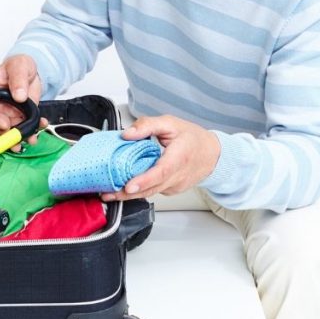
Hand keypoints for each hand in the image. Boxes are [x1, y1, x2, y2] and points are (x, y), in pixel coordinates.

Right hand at [0, 55, 44, 147]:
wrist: (32, 71)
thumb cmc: (19, 65)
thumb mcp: (19, 66)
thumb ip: (18, 79)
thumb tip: (19, 95)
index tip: (4, 124)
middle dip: (5, 135)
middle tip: (15, 140)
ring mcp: (8, 113)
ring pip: (10, 130)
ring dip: (18, 137)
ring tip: (29, 140)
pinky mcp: (20, 117)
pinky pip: (25, 127)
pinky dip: (33, 130)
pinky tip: (39, 128)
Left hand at [101, 115, 220, 201]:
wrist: (212, 154)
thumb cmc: (192, 138)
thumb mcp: (170, 123)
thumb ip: (147, 125)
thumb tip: (126, 134)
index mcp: (179, 157)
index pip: (161, 172)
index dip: (144, 180)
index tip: (129, 186)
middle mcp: (178, 175)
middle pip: (152, 188)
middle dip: (128, 193)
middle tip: (107, 193)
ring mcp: (175, 186)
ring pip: (151, 193)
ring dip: (129, 195)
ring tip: (108, 193)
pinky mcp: (171, 190)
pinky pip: (153, 191)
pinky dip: (139, 191)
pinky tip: (124, 188)